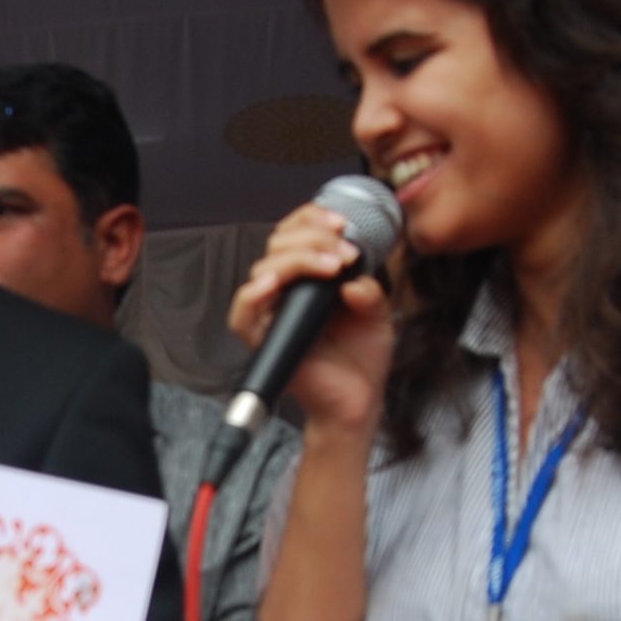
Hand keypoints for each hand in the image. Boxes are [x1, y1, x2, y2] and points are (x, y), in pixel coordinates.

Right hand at [227, 199, 394, 436]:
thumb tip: (354, 280)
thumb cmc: (362, 358)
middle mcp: (287, 291)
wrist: (358, 402)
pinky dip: (252, 295)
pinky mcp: (264, 339)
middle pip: (278, 243)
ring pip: (264, 269)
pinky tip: (273, 284)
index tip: (344, 224)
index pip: (295, 232)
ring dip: (298, 258)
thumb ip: (370, 290)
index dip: (313, 218)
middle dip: (313, 236)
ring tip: (333, 266)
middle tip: (344, 251)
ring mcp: (273, 314)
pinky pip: (242, 314)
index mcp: (310, 277)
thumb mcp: (378, 313)